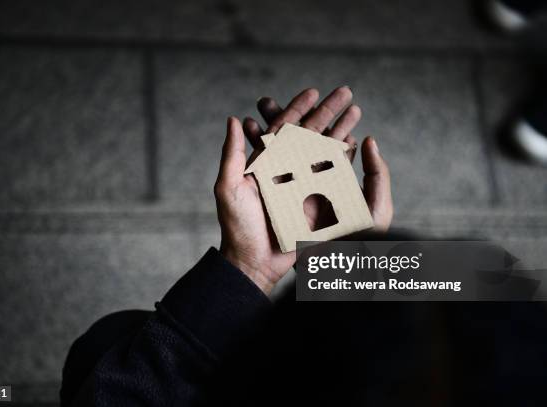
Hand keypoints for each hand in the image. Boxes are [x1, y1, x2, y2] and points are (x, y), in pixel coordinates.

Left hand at [215, 88, 392, 293]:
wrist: (254, 262)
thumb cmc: (237, 227)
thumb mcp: (229, 188)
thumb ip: (232, 154)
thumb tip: (234, 118)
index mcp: (265, 163)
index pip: (284, 128)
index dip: (299, 108)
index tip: (314, 91)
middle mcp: (285, 170)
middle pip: (309, 134)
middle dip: (328, 112)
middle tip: (345, 91)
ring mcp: (301, 184)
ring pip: (324, 150)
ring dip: (340, 130)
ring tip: (356, 111)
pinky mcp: (314, 200)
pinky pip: (331, 176)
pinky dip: (343, 159)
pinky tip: (355, 142)